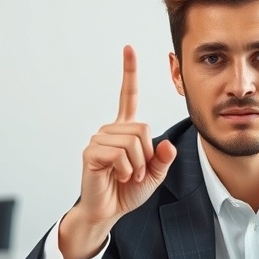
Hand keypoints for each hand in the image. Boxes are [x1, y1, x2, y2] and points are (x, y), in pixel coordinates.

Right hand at [59, 45, 176, 258]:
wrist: (108, 211)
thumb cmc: (128, 190)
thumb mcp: (154, 175)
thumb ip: (163, 159)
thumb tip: (167, 145)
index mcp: (126, 130)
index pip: (128, 96)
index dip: (129, 72)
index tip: (128, 48)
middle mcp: (111, 130)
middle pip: (143, 128)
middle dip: (147, 156)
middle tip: (136, 172)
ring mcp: (99, 139)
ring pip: (133, 142)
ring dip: (137, 165)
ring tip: (126, 176)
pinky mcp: (91, 152)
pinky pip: (120, 154)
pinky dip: (126, 170)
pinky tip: (117, 177)